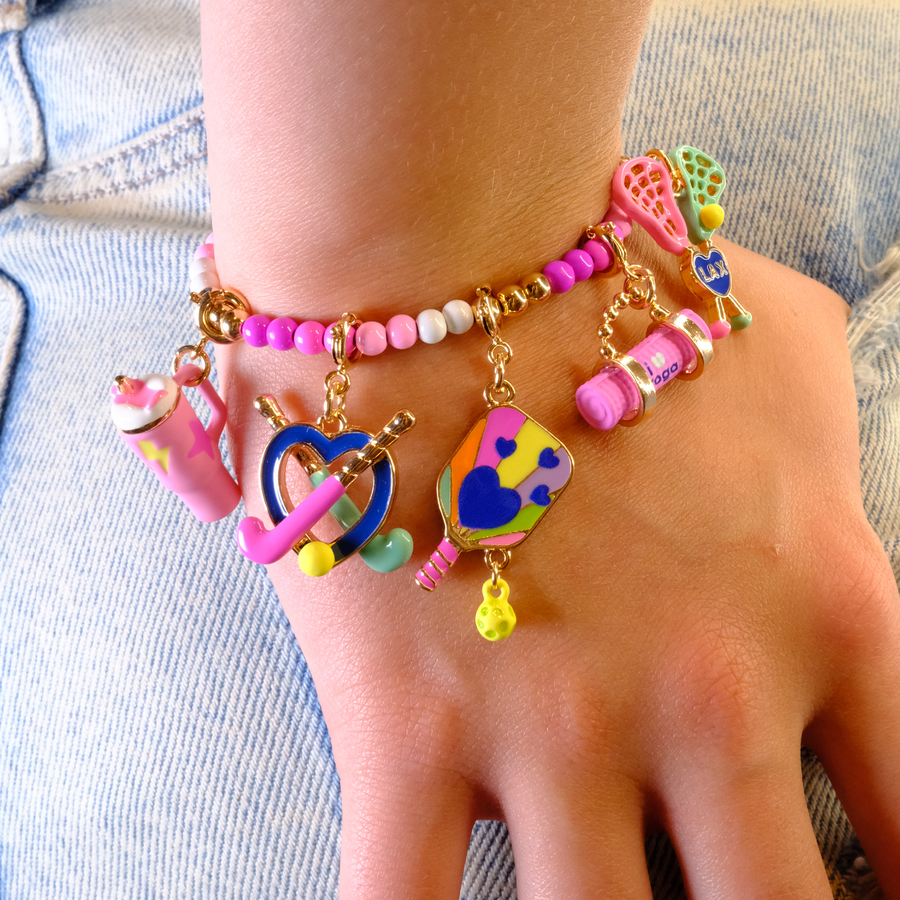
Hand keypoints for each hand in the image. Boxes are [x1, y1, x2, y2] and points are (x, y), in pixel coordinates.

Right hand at [218, 239, 899, 898]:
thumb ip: (832, 419)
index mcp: (816, 605)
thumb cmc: (608, 279)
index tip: (868, 898)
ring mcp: (552, 722)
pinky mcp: (409, 728)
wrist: (437, 252)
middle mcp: (704, 692)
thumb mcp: (776, 332)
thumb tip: (820, 453)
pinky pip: (400, 899)